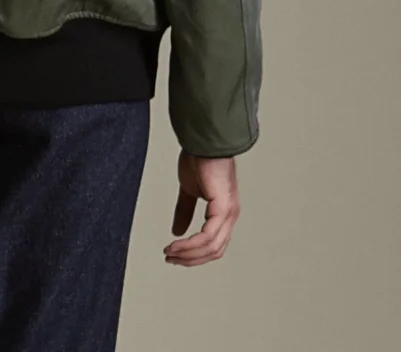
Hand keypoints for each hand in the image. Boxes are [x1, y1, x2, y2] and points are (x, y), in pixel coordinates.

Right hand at [163, 152, 240, 266]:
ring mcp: (228, 212)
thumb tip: (177, 231)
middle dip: (190, 259)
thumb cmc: (200, 159)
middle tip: (171, 258)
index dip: (195, 254)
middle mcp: (230, 215)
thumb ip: (185, 211)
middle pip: (214, 251)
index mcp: (224, 211)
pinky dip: (190, 244)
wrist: (202, 141)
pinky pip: (208, 236)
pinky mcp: (223, 207)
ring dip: (188, 254)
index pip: (214, 244)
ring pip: (211, 247)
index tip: (176, 256)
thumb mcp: (189, 190)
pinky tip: (177, 244)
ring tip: (170, 253)